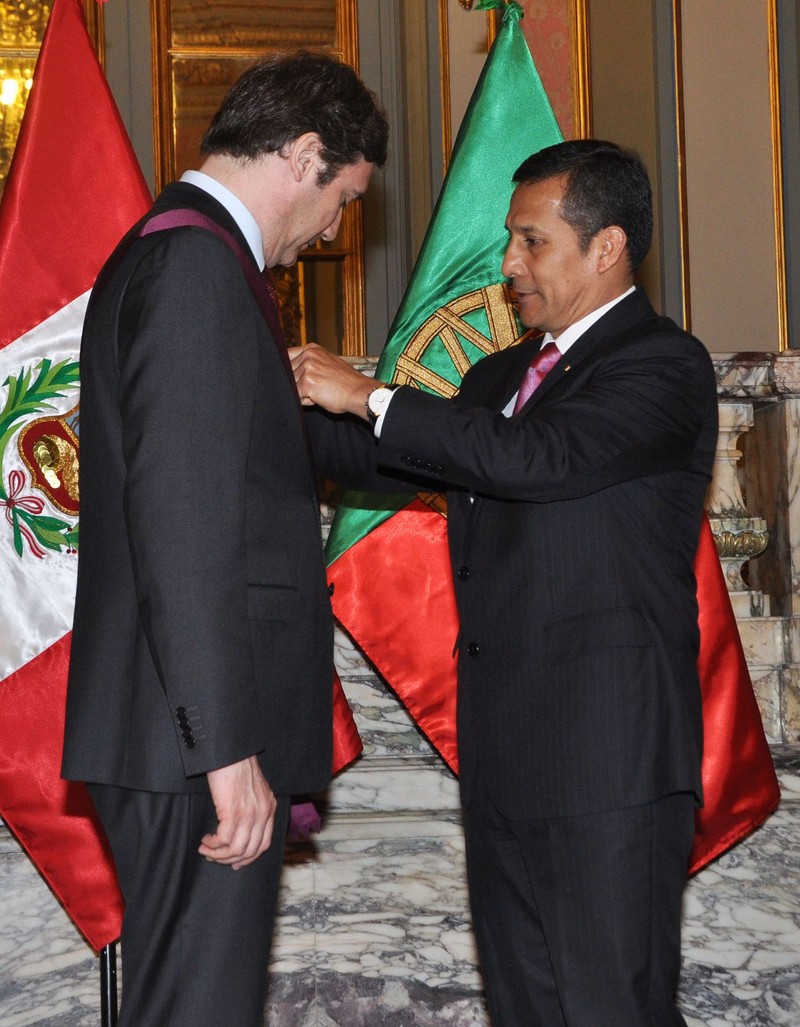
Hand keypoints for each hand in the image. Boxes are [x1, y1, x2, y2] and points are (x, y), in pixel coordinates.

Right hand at [199, 755, 276, 869]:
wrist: (231, 753)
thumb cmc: (237, 766)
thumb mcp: (254, 789)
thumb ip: (254, 807)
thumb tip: (241, 826)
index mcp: (269, 808)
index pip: (264, 843)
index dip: (248, 857)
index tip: (235, 862)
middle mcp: (263, 814)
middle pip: (250, 851)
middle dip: (230, 859)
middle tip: (214, 857)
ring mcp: (250, 814)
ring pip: (236, 849)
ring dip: (218, 854)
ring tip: (206, 849)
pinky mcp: (234, 812)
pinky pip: (224, 840)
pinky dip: (213, 844)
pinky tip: (206, 840)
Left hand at [289, 343, 380, 418]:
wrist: (359, 392)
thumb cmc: (346, 382)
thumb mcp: (327, 364)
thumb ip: (309, 364)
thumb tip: (292, 374)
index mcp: (312, 349)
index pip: (286, 356)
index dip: (287, 369)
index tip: (290, 376)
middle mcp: (308, 356)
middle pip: (287, 373)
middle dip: (297, 383)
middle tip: (316, 388)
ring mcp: (307, 368)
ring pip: (292, 386)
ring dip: (302, 393)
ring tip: (320, 393)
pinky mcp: (307, 383)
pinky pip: (296, 396)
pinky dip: (305, 402)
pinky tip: (318, 399)